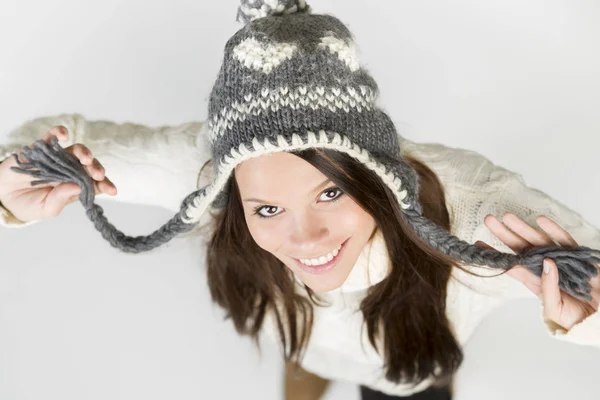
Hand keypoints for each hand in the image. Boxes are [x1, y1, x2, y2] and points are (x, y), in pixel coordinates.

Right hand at [0, 125, 116, 221]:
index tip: (112, 190)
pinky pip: (52, 136)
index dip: (105, 185)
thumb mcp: (46, 208)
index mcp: (75, 186)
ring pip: (75, 150)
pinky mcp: (41, 148)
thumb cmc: (28, 204)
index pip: (95, 183)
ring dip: (83, 152)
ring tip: (85, 158)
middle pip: (88, 165)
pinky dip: (59, 132)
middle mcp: (70, 171)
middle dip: (96, 168)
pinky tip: (64, 135)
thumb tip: (77, 187)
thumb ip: (60, 199)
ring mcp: (57, 158)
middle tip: (98, 174)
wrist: (3, 195)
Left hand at [475, 212, 599, 330]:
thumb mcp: (556, 310)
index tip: (478, 244)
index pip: (512, 266)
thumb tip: (547, 263)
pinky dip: (554, 230)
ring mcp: (562, 260)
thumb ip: (548, 289)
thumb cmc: (579, 319)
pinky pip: (566, 241)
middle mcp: (546, 268)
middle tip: (488, 220)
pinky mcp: (579, 257)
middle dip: (505, 234)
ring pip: (539, 241)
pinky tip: (540, 219)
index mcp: (536, 282)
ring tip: (507, 216)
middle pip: (522, 248)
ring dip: (523, 228)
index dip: (496, 255)